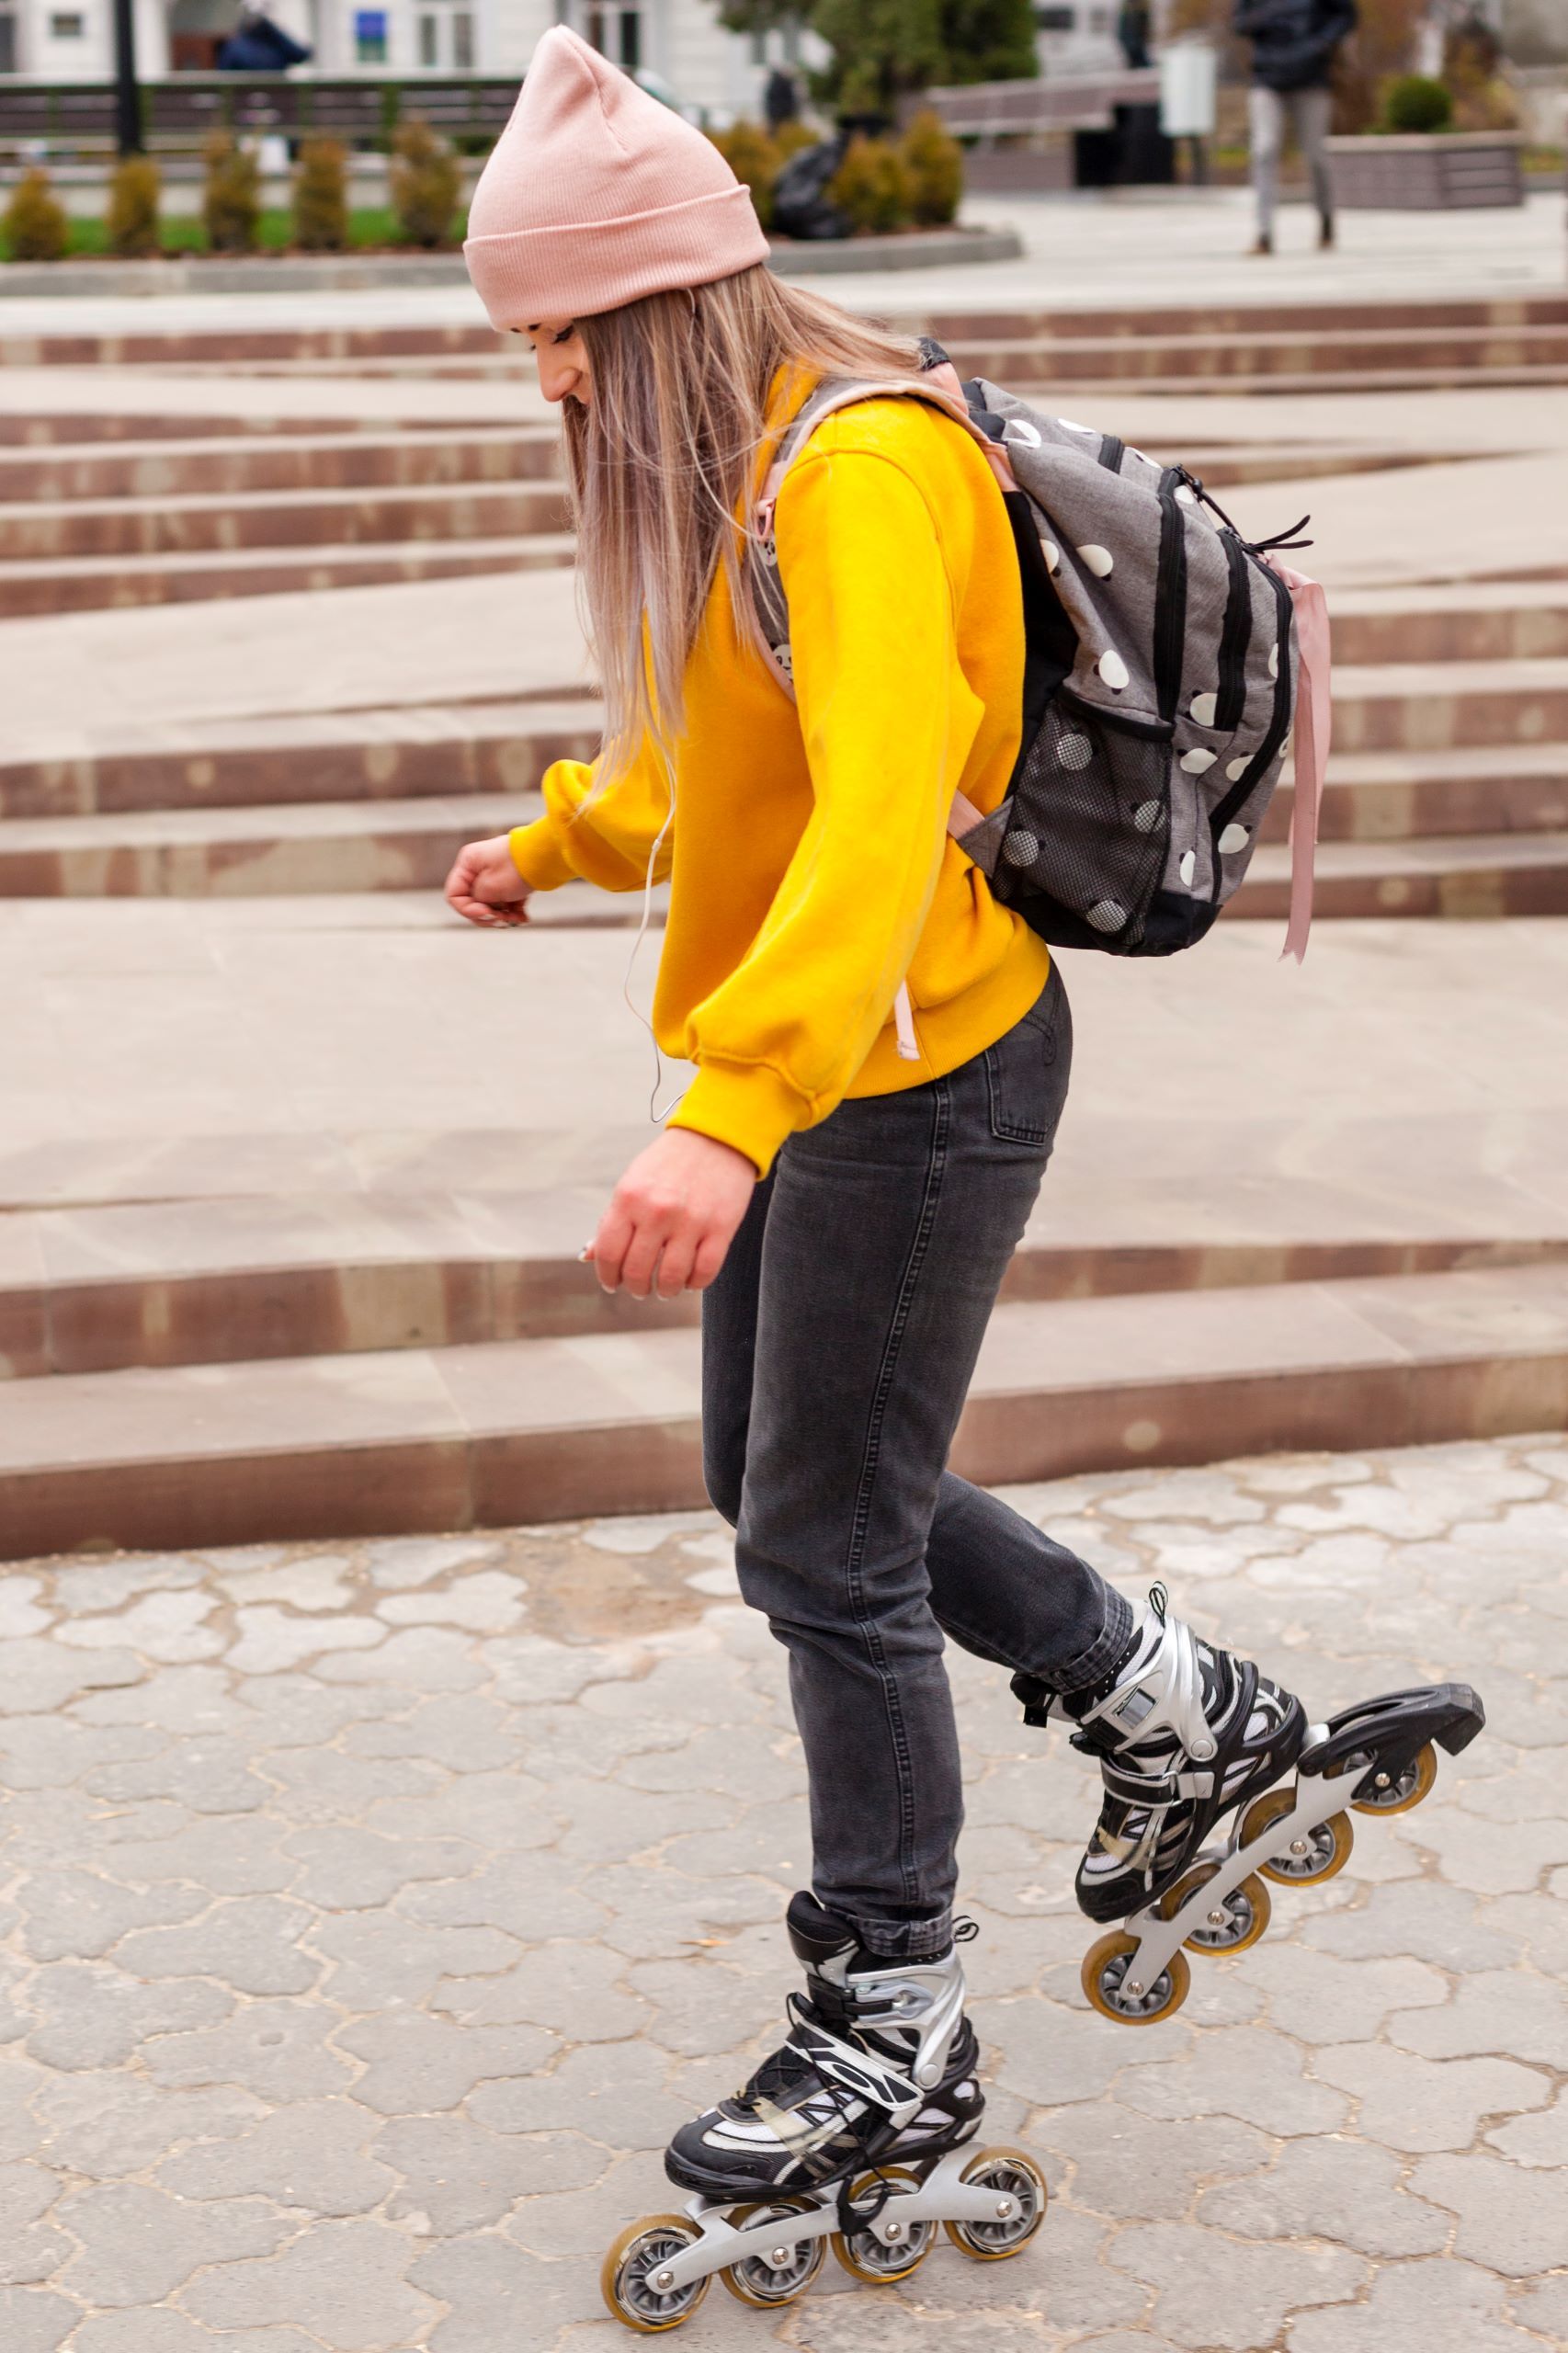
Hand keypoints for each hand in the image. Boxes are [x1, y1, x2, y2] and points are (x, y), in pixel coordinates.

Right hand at [445, 834, 532, 927]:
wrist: (547, 857)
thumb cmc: (517, 867)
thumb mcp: (490, 887)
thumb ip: (477, 899)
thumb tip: (479, 906)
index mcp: (468, 864)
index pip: (454, 895)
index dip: (467, 910)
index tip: (487, 913)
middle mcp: (478, 868)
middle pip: (473, 903)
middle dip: (488, 916)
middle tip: (503, 920)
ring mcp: (495, 875)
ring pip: (491, 905)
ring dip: (503, 917)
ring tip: (517, 919)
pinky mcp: (510, 882)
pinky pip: (506, 903)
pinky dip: (513, 912)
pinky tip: (523, 918)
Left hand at [587, 1129, 755, 1299]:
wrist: (716, 1137)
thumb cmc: (670, 1163)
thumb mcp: (632, 1184)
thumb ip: (612, 1221)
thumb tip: (589, 1256)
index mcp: (629, 1198)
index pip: (609, 1253)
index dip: (607, 1276)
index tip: (612, 1283)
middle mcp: (657, 1211)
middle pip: (637, 1271)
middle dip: (636, 1287)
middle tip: (640, 1288)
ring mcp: (690, 1221)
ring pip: (671, 1278)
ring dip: (665, 1291)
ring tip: (666, 1288)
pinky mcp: (721, 1228)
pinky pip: (704, 1272)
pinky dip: (694, 1283)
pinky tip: (689, 1278)